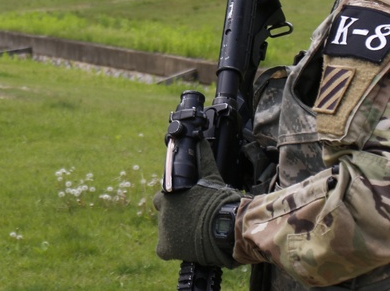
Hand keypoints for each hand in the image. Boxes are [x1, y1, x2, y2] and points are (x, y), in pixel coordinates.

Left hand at [154, 139, 241, 268]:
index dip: (175, 202)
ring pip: (164, 231)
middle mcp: (163, 209)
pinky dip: (173, 250)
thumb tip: (201, 140)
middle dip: (174, 216)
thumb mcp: (211, 177)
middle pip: (163, 214)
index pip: (164, 197)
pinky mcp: (166, 247)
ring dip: (176, 232)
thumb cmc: (221, 202)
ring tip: (195, 235)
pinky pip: (164, 250)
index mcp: (170, 193)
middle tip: (191, 221)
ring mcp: (163, 228)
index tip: (187, 206)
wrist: (226, 227)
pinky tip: (187, 247)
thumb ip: (203, 158)